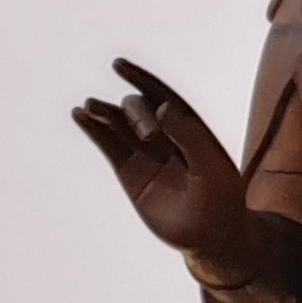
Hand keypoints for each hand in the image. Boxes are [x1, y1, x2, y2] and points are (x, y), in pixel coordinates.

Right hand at [69, 59, 257, 272]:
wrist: (212, 236)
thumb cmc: (221, 200)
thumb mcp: (212, 167)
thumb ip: (190, 137)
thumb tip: (163, 107)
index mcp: (191, 129)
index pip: (163, 97)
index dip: (142, 80)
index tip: (118, 66)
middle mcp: (167, 136)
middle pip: (141, 110)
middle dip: (136, 113)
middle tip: (145, 134)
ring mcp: (146, 153)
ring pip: (120, 125)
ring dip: (105, 113)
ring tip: (89, 106)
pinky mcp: (130, 172)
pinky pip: (109, 146)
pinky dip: (95, 130)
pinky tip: (80, 116)